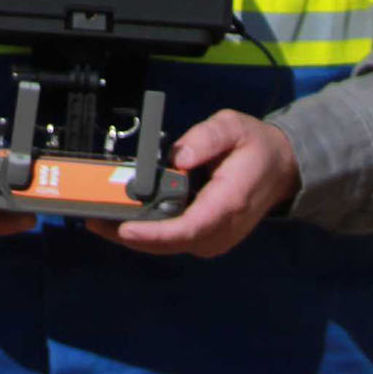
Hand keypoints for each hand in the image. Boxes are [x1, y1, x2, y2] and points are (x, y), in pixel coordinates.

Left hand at [89, 110, 299, 256]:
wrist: (280, 168)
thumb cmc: (254, 146)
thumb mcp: (233, 127)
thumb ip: (206, 138)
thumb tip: (179, 157)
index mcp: (228, 204)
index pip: (189, 229)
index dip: (154, 233)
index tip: (124, 229)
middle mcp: (221, 230)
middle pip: (171, 243)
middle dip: (130, 235)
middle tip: (93, 219)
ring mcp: (214, 238)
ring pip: (168, 246)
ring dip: (133, 236)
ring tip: (97, 218)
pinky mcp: (206, 237)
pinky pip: (172, 240)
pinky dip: (146, 233)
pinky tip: (119, 220)